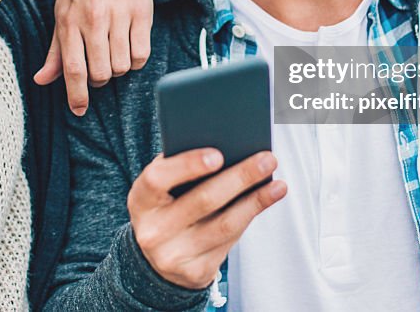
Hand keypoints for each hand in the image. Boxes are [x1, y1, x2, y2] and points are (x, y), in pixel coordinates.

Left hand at [33, 0, 152, 115]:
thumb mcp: (61, 13)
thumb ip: (55, 50)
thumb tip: (41, 80)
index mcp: (70, 22)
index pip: (73, 69)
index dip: (76, 95)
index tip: (79, 110)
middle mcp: (95, 20)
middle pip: (101, 73)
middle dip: (99, 80)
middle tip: (97, 69)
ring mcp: (120, 16)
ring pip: (122, 66)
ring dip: (117, 68)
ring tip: (113, 53)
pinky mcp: (142, 13)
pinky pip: (142, 54)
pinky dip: (136, 59)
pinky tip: (129, 47)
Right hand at [128, 149, 286, 288]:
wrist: (157, 257)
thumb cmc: (167, 205)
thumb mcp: (162, 188)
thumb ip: (182, 168)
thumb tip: (228, 147)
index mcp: (140, 200)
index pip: (158, 179)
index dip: (187, 166)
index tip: (218, 155)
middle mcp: (153, 231)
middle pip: (203, 201)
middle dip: (240, 177)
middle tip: (268, 158)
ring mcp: (173, 256)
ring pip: (224, 225)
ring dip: (256, 200)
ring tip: (278, 183)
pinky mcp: (195, 273)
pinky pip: (230, 241)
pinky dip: (251, 216)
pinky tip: (268, 199)